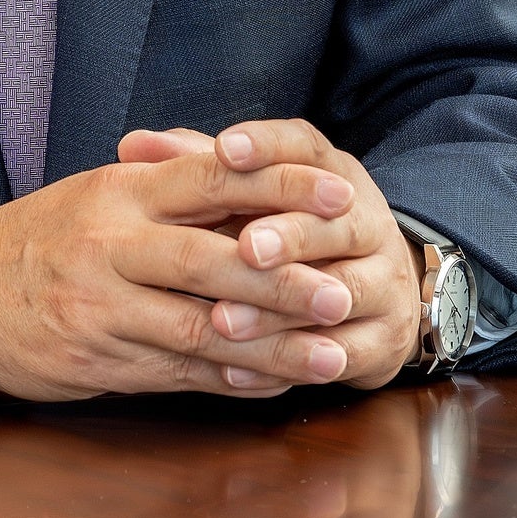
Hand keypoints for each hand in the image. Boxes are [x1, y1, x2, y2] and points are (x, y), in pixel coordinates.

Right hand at [0, 145, 369, 399]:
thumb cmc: (37, 239)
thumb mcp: (97, 194)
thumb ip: (168, 189)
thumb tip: (254, 182)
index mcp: (119, 191)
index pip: (213, 177)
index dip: (282, 185)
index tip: (340, 192)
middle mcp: (112, 246)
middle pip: (214, 262)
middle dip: (287, 281)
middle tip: (346, 292)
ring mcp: (103, 309)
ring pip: (203, 330)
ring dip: (273, 347)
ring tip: (330, 354)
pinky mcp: (98, 361)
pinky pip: (178, 373)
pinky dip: (232, 380)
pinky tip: (275, 383)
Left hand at [116, 118, 422, 389]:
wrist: (375, 293)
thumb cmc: (288, 231)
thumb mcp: (249, 194)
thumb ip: (194, 167)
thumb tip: (130, 146)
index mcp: (331, 171)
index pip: (304, 145)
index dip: (267, 145)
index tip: (226, 148)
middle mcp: (367, 219)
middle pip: (334, 220)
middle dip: (288, 234)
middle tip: (244, 248)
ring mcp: (385, 280)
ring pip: (342, 290)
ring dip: (282, 308)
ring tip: (225, 321)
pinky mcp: (386, 338)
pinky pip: (346, 354)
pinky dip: (297, 363)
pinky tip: (245, 372)